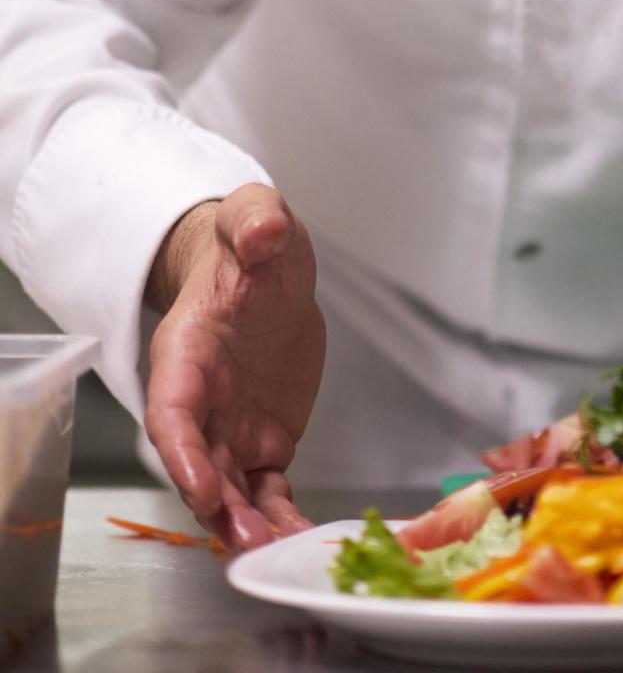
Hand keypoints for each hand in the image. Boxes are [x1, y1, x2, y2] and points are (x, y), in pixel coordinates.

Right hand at [143, 183, 324, 550]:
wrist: (265, 270)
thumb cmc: (251, 247)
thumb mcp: (256, 219)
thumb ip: (256, 221)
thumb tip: (265, 231)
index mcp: (185, 352)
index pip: (172, 411)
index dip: (183, 452)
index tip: (203, 485)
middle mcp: (202, 401)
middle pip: (199, 465)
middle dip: (217, 507)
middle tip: (247, 539)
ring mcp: (232, 427)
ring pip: (231, 490)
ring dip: (248, 524)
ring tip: (276, 551)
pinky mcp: (265, 442)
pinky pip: (268, 490)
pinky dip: (281, 517)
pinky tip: (302, 540)